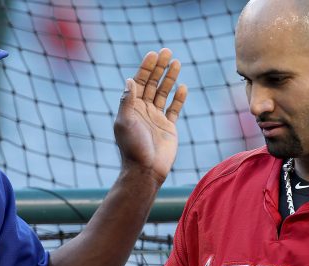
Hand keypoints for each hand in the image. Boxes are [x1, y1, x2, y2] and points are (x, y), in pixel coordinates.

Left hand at [114, 48, 186, 182]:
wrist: (146, 170)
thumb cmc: (133, 148)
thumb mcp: (125, 122)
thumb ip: (127, 101)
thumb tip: (130, 80)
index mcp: (131, 108)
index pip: (139, 83)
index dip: (146, 68)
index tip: (153, 55)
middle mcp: (143, 111)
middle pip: (152, 84)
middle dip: (159, 68)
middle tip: (167, 51)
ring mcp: (156, 118)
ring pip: (163, 93)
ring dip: (169, 78)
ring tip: (177, 62)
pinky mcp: (168, 127)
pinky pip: (174, 109)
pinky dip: (178, 98)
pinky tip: (183, 87)